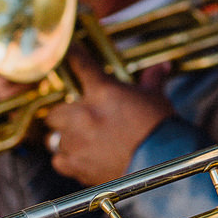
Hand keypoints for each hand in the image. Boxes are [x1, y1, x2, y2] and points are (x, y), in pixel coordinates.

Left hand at [38, 46, 172, 185]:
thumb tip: (162, 66)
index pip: (79, 64)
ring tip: (81, 141)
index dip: (72, 55)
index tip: (68, 51)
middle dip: (64, 115)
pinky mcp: (78, 165)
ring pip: (55, 138)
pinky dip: (67, 160)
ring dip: (67, 138)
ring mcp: (77, 141)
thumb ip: (152, 79)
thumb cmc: (159, 127)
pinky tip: (80, 158)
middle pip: (55, 112)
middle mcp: (83, 115)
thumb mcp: (156, 97)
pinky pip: (59, 161)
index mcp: (101, 91)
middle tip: (78, 117)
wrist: (160, 160)